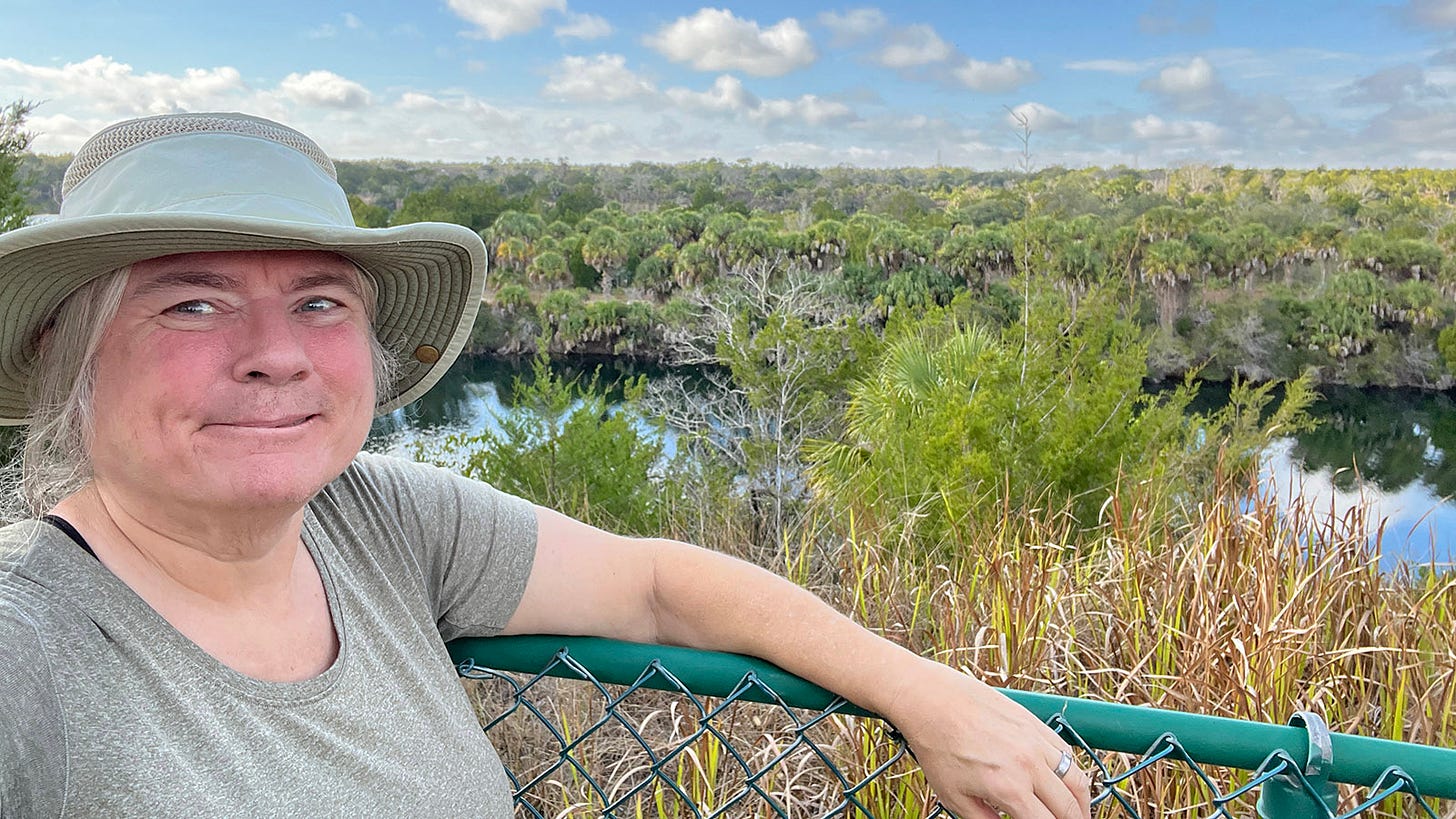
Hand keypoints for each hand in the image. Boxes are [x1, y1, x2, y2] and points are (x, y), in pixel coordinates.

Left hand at [886, 658, 1092, 818]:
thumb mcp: (954, 796)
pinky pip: (1066, 751)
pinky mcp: (1034, 721)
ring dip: (1082, 801)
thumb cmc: (937, 746)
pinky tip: (1067, 780)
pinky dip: (1073, 770)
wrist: (930, 700)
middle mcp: (1028, 764)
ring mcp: (1034, 740)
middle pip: (1069, 806)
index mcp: (1008, 787)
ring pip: (1078, 778)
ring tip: (1078, 813)